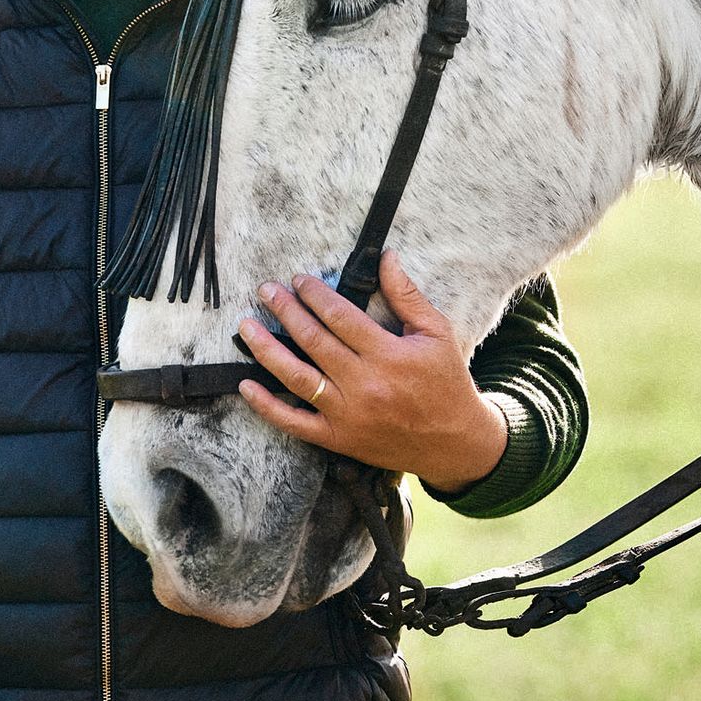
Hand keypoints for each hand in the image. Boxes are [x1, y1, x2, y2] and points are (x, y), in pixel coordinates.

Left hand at [236, 248, 507, 491]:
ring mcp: (347, 415)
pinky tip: (246, 385)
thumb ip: (407, 295)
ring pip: (297, 378)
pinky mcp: (338, 439)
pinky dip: (267, 406)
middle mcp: (364, 384)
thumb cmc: (446, 382)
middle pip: (313, 341)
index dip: (315, 295)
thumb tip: (386, 257)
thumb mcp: (437, 333)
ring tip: (246, 326)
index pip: (340, 317)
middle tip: (266, 290)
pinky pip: (295, 423)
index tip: (300, 280)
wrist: (454, 443)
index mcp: (389, 354)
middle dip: (286, 311)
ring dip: (267, 350)